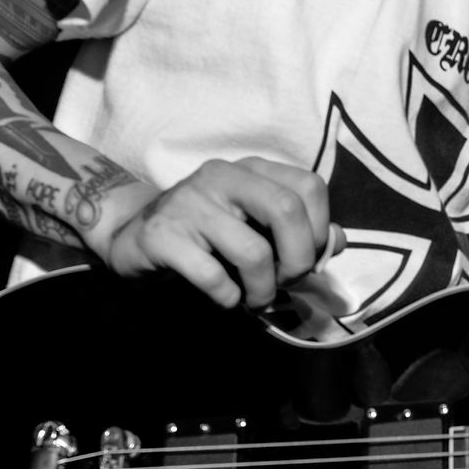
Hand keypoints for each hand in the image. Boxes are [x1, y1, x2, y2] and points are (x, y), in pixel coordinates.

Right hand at [96, 157, 336, 308]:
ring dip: (263, 290)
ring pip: (253, 252)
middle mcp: (222, 176)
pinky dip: (227, 298)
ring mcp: (189, 203)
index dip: (319, 230)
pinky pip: (214, 277)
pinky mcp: (163, 235)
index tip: (306, 259)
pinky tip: (223, 297)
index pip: (309, 186)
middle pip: (287, 210)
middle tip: (286, 282)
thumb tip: (337, 242)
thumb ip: (298, 230)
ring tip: (254, 298)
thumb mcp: (253, 224)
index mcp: (250, 170)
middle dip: (298, 261)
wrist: (131, 234)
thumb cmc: (204, 234)